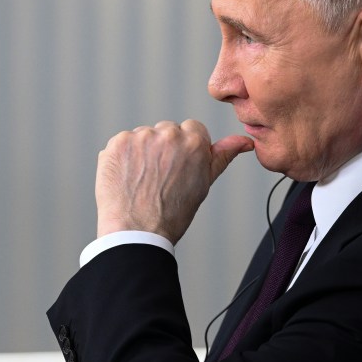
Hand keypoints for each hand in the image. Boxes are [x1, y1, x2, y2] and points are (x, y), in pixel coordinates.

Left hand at [96, 119, 253, 243]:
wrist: (137, 233)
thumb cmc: (173, 214)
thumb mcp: (204, 183)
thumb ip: (223, 155)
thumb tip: (244, 142)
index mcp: (194, 141)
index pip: (192, 129)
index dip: (185, 150)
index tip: (179, 168)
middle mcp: (168, 134)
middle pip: (167, 130)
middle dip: (164, 148)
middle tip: (160, 177)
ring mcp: (140, 137)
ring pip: (144, 136)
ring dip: (142, 152)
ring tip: (142, 180)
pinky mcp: (117, 143)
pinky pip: (122, 143)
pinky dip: (123, 158)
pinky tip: (127, 178)